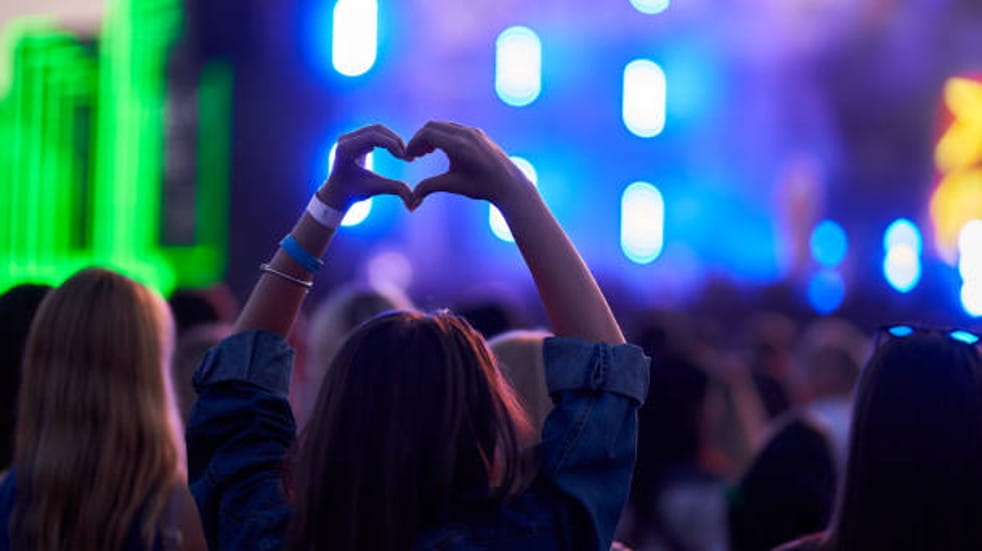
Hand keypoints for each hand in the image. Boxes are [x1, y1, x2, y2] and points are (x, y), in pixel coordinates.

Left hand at [317, 124, 414, 210]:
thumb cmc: (354, 193)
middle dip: (396, 141)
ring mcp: (349, 136)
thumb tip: (414, 204)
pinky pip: (375, 132)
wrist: (337, 193)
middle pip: (377, 130)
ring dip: (393, 140)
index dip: (393, 145)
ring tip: (403, 155)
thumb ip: (396, 190)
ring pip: (377, 129)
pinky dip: (387, 140)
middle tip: (408, 157)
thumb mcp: (375, 189)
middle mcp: (345, 139)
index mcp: (345, 149)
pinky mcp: (354, 137)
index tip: (406, 159)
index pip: (373, 137)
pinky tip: (395, 153)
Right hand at [405, 121, 533, 209]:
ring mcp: (473, 131)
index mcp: (458, 145)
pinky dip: (443, 136)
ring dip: (431, 137)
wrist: (509, 184)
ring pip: (443, 126)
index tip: (408, 158)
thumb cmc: (482, 187)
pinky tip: (441, 151)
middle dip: (420, 139)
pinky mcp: (478, 133)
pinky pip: (454, 128)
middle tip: (414, 156)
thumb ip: (429, 187)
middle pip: (432, 126)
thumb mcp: (453, 186)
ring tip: (425, 154)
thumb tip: (411, 201)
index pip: (427, 133)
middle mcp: (466, 133)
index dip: (413, 144)